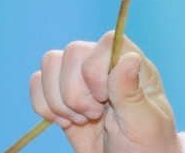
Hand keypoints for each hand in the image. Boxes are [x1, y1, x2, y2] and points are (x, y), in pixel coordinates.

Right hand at [30, 31, 180, 152]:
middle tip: (94, 115)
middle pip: (72, 52)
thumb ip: (132, 92)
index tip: (105, 101)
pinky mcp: (61, 95)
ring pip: (50, 63)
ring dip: (60, 100)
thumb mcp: (144, 123)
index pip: (106, 42)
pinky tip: (66, 121)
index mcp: (131, 64)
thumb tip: (129, 57)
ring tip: (81, 119)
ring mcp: (81, 78)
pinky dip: (45, 106)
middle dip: (76, 92)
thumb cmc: (146, 145)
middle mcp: (104, 64)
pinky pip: (37, 82)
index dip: (96, 71)